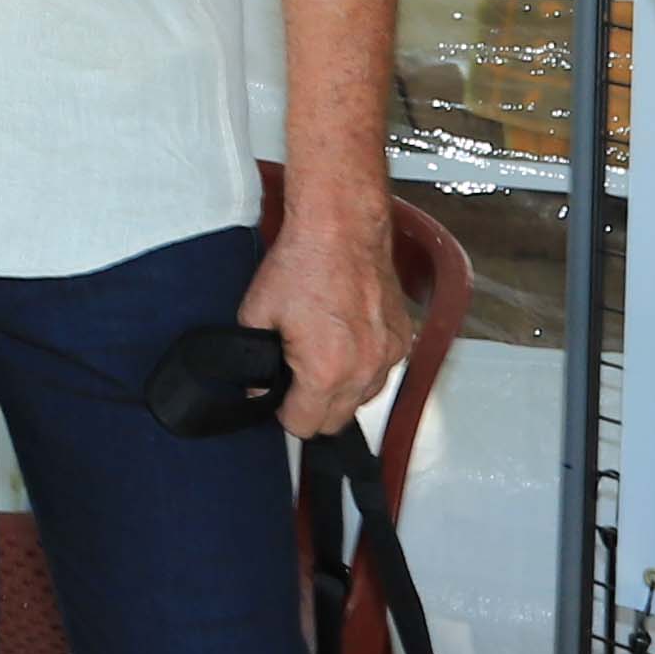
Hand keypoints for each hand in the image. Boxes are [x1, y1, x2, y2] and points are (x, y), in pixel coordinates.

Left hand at [242, 217, 412, 441]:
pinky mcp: (401, 339)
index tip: (279, 397)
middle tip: (295, 379)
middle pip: (336, 422)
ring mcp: (388, 355)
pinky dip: (364, 367)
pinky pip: (381, 373)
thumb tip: (257, 386)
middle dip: (313, 408)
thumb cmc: (303, 263)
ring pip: (362, 399)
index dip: (285, 414)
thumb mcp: (257, 314)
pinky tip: (345, 341)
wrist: (342, 227)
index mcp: (326, 372)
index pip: (304, 426)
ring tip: (321, 357)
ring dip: (341, 391)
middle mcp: (364, 371)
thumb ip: (253, 361)